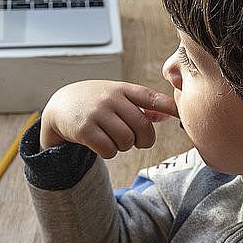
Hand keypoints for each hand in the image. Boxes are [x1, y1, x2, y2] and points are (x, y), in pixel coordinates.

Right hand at [40, 80, 178, 158]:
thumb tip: (169, 114)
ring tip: (113, 139)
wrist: (60, 105)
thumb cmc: (97, 102)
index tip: (182, 116)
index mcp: (124, 89)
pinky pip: (109, 151)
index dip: (169, 108)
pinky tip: (101, 144)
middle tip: (137, 142)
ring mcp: (97, 113)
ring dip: (124, 147)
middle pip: (143, 128)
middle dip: (144, 141)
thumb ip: (143, 105)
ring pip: (126, 141)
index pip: (151, 98)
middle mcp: (112, 98)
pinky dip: (109, 153)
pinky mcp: (85, 129)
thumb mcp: (118, 96)